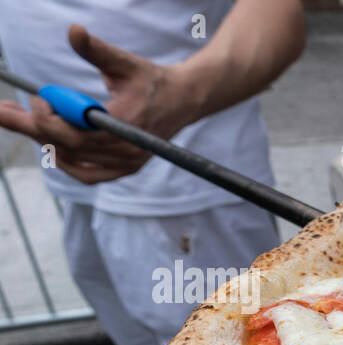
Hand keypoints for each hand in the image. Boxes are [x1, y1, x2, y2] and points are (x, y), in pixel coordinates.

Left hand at [0, 24, 196, 183]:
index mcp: (126, 126)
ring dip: (43, 141)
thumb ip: (96, 50)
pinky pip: (86, 173)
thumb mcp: (124, 63)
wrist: (182, 101)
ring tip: (21, 121)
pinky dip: (65, 162)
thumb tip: (73, 30)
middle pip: (65, 146)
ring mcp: (125, 164)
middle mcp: (126, 151)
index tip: (38, 97)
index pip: (75, 133)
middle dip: (30, 127)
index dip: (47, 117)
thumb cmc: (151, 80)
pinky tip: (48, 146)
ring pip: (71, 160)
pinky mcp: (124, 169)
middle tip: (3, 111)